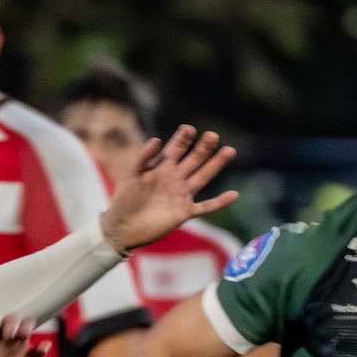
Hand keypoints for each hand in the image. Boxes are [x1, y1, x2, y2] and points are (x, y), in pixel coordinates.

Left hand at [0, 312, 43, 356]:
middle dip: (11, 323)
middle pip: (10, 322)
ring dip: (26, 327)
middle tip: (7, 334)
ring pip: (26, 330)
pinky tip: (41, 348)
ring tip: (23, 334)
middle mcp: (3, 342)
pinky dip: (42, 348)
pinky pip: (38, 352)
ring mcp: (17, 351)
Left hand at [98, 125, 239, 251]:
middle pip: (194, 159)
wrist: (123, 228)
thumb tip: (157, 139)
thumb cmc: (124, 201)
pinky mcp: (184, 212)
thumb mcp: (131, 174)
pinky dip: (219, 202)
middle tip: (213, 135)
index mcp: (162, 168)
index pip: (177, 149)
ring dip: (215, 164)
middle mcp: (175, 179)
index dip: (183, 138)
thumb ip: (143, 157)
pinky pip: (206, 207)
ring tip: (229, 150)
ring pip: (203, 177)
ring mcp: (182, 195)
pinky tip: (233, 194)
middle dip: (203, 147)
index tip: (189, 128)